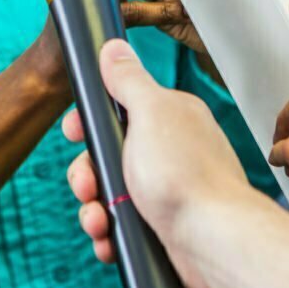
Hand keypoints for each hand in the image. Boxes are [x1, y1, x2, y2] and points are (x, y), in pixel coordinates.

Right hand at [61, 40, 255, 287]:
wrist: (213, 240)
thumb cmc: (186, 177)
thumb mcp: (150, 113)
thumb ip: (128, 80)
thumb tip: (114, 48)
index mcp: (167, 119)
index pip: (116, 111)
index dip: (89, 124)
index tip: (75, 133)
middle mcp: (168, 152)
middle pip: (105, 156)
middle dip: (87, 175)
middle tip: (86, 186)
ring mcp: (165, 191)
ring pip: (109, 193)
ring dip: (93, 208)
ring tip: (98, 221)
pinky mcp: (162, 225)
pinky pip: (121, 225)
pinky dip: (109, 232)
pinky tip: (109, 239)